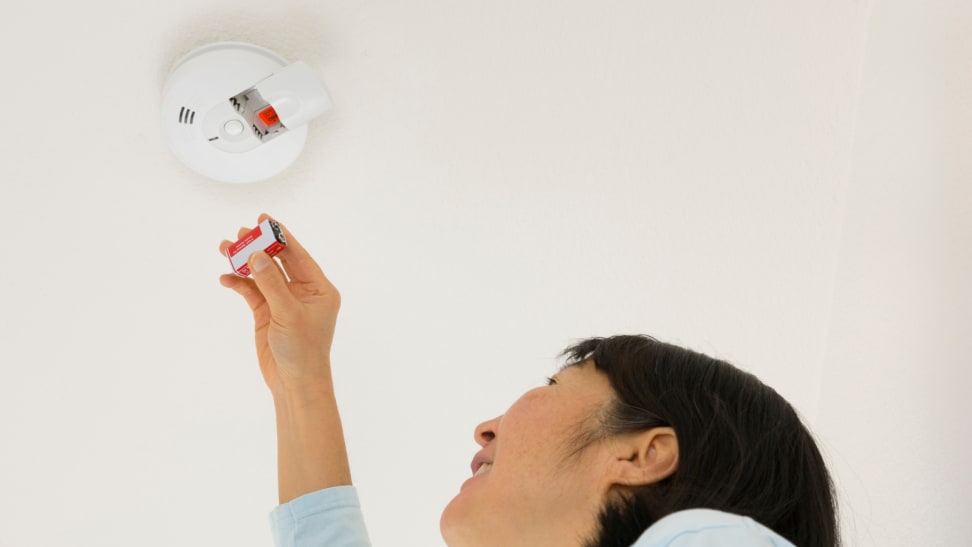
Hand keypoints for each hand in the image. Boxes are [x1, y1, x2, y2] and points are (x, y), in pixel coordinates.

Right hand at [219, 214, 340, 396]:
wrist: (294, 383)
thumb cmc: (303, 350)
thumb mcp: (288, 313)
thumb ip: (271, 283)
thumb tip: (256, 254)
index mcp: (319, 288)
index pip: (298, 255)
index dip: (281, 236)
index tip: (264, 219)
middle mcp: (302, 292)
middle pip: (278, 261)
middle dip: (259, 246)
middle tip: (240, 232)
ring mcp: (283, 302)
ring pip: (262, 275)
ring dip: (244, 263)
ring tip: (224, 248)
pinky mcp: (267, 313)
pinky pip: (251, 292)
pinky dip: (239, 283)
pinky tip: (225, 278)